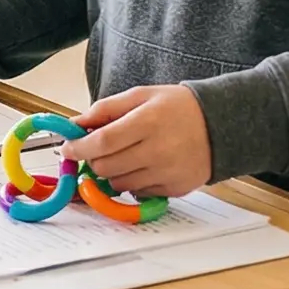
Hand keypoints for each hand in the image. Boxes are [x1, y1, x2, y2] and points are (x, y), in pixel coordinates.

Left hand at [76, 84, 211, 198]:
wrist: (221, 124)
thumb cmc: (178, 107)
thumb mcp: (142, 95)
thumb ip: (106, 109)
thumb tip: (75, 124)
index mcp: (148, 122)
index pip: (102, 142)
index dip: (79, 148)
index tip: (68, 148)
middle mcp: (158, 150)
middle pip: (106, 166)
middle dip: (93, 159)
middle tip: (96, 150)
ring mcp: (167, 173)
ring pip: (118, 183)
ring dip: (112, 172)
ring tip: (124, 155)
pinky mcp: (174, 189)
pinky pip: (138, 192)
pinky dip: (132, 181)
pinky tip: (143, 165)